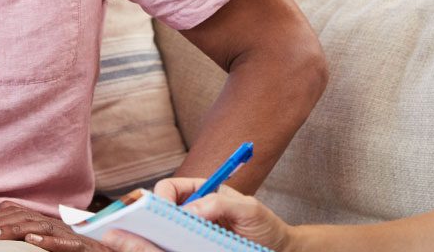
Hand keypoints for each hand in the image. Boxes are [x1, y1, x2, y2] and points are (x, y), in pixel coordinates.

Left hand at [0, 201, 112, 250]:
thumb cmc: (80, 248)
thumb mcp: (51, 238)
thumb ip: (31, 227)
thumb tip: (5, 212)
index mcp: (45, 222)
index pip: (13, 214)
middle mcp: (55, 224)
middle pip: (21, 217)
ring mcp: (68, 234)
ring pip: (38, 226)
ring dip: (11, 230)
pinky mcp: (82, 247)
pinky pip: (64, 242)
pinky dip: (48, 240)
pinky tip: (31, 240)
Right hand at [151, 178, 293, 251]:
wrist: (278, 249)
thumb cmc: (265, 225)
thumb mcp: (248, 210)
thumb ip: (220, 203)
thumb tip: (189, 210)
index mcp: (203, 191)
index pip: (171, 188)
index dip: (162, 197)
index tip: (163, 211)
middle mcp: (195, 210)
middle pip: (164, 210)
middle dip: (156, 218)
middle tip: (158, 232)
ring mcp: (194, 231)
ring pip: (167, 232)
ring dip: (163, 238)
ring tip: (167, 245)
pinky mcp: (196, 247)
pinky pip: (177, 247)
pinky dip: (174, 249)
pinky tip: (179, 250)